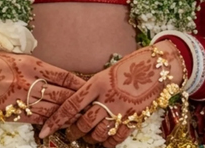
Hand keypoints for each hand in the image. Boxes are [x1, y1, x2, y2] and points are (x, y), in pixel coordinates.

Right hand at [0, 50, 85, 123]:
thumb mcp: (21, 59)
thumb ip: (38, 68)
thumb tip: (55, 77)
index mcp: (35, 65)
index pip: (64, 76)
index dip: (78, 84)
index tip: (89, 88)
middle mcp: (31, 82)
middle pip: (61, 94)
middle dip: (77, 101)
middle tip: (91, 107)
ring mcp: (21, 99)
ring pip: (51, 109)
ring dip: (66, 114)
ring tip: (79, 119)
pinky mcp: (11, 112)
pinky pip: (35, 119)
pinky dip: (47, 122)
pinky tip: (56, 126)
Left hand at [39, 43, 183, 146]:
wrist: (160, 66)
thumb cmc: (134, 64)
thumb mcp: (110, 71)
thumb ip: (96, 88)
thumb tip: (81, 104)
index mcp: (98, 82)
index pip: (71, 105)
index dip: (56, 120)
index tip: (45, 130)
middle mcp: (107, 97)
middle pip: (82, 123)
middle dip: (73, 132)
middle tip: (70, 134)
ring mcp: (120, 109)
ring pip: (97, 134)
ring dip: (90, 139)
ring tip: (88, 137)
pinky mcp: (133, 118)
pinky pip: (115, 139)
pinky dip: (107, 143)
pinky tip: (105, 141)